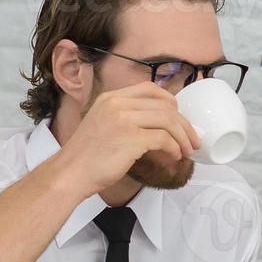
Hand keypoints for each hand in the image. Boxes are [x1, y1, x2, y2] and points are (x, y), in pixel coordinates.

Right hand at [56, 81, 201, 195]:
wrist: (69, 173)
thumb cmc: (88, 156)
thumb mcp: (102, 123)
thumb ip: (124, 117)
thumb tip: (158, 122)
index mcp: (110, 98)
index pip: (150, 88)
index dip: (171, 101)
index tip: (180, 117)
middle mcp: (117, 104)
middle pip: (164, 105)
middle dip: (184, 123)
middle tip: (192, 139)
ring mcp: (123, 120)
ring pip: (168, 120)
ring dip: (183, 137)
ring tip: (187, 150)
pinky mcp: (130, 138)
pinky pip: (164, 139)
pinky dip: (174, 148)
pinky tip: (174, 156)